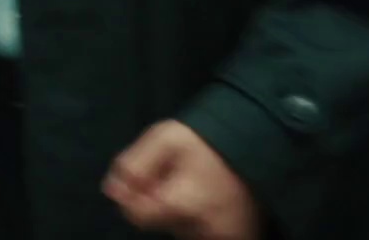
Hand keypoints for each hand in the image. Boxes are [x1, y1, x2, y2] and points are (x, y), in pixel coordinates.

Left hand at [104, 120, 261, 238]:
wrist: (256, 142)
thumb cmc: (206, 140)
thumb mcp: (164, 138)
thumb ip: (134, 164)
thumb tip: (112, 191)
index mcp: (183, 203)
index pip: (138, 216)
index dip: (135, 195)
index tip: (147, 178)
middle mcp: (205, 229)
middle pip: (162, 224)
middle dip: (161, 203)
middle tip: (178, 177)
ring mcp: (225, 238)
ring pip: (183, 230)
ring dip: (180, 213)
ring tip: (196, 186)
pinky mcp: (239, 238)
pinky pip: (203, 234)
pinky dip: (199, 220)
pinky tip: (207, 200)